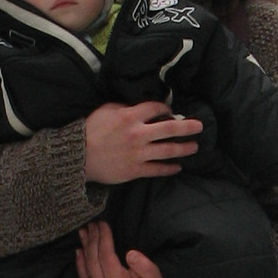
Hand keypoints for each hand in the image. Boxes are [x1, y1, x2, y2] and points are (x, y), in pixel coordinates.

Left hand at [76, 222, 165, 277]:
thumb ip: (146, 267)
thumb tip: (131, 254)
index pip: (106, 257)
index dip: (103, 238)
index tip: (103, 224)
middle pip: (94, 261)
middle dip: (92, 239)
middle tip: (92, 224)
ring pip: (86, 267)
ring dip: (85, 247)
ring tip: (83, 231)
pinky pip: (83, 277)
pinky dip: (80, 262)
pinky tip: (79, 250)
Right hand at [84, 101, 200, 183]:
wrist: (78, 156)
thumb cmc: (90, 130)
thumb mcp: (107, 110)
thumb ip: (126, 107)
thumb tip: (142, 108)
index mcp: (130, 117)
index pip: (157, 109)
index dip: (167, 109)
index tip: (171, 112)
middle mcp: (138, 134)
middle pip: (170, 129)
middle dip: (188, 127)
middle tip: (200, 127)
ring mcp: (138, 154)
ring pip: (168, 151)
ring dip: (184, 149)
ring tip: (194, 147)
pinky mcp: (135, 170)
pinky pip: (157, 170)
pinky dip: (169, 168)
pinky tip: (177, 167)